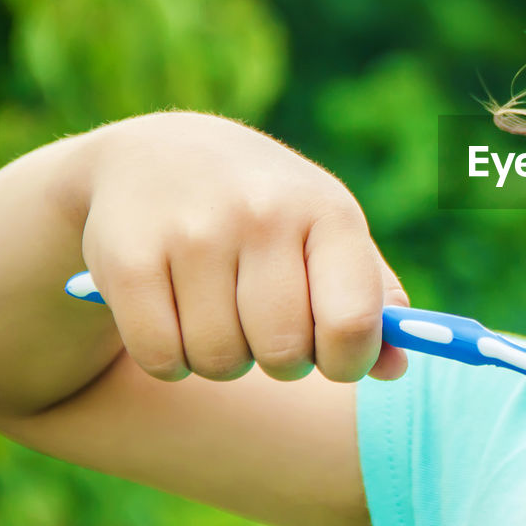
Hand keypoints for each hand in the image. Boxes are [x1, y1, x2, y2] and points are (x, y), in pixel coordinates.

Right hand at [76, 111, 408, 382]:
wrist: (159, 156)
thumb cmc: (268, 212)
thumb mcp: (328, 234)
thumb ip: (370, 299)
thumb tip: (395, 369)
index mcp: (327, 212)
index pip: (352, 322)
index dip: (349, 361)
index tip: (336, 357)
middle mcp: (263, 215)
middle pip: (283, 354)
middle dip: (282, 361)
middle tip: (268, 328)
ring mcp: (193, 234)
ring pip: (220, 361)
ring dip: (223, 358)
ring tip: (220, 313)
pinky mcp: (129, 260)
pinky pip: (161, 358)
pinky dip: (169, 358)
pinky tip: (174, 316)